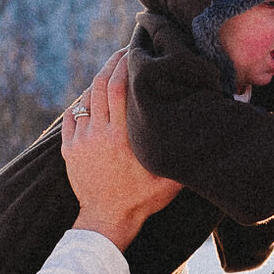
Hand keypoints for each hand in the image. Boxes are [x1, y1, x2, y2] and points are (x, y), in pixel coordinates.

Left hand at [61, 53, 181, 251]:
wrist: (107, 221)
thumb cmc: (141, 200)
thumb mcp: (168, 179)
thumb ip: (180, 156)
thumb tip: (203, 136)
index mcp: (122, 135)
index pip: (118, 87)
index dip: (124, 65)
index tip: (132, 52)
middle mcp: (98, 133)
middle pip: (100, 85)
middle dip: (111, 65)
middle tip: (123, 53)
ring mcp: (80, 140)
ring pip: (85, 99)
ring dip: (97, 83)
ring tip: (111, 73)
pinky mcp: (69, 150)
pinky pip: (71, 116)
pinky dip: (81, 103)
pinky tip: (92, 98)